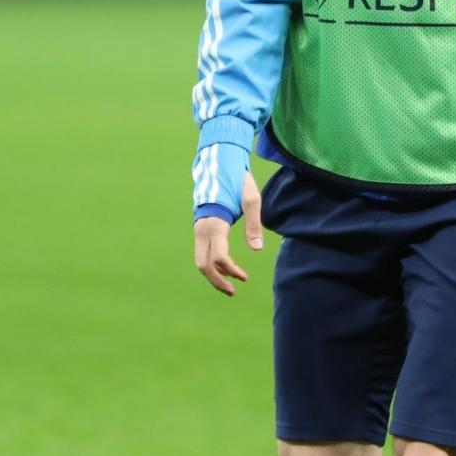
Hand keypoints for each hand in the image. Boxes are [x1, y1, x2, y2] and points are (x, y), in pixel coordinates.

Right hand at [194, 171, 262, 295]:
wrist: (219, 163)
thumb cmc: (238, 180)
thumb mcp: (251, 199)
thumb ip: (254, 224)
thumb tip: (257, 249)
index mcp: (215, 223)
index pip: (218, 257)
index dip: (231, 271)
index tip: (244, 277)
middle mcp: (202, 228)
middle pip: (203, 264)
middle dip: (217, 281)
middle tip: (233, 292)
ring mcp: (199, 228)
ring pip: (200, 259)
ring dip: (214, 274)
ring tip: (231, 283)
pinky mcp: (200, 227)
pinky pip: (202, 251)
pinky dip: (212, 262)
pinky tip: (226, 267)